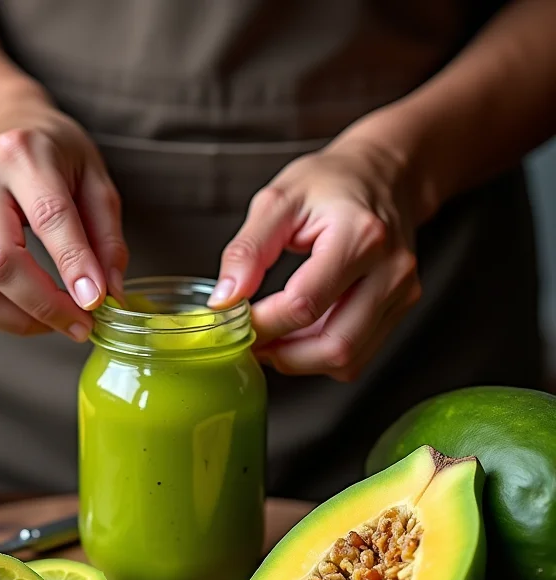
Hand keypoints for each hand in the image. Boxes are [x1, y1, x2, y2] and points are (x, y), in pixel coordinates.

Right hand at [0, 98, 126, 339]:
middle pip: (0, 261)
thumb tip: (111, 295)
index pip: (48, 217)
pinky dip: (3, 318)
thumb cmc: (55, 156)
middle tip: (82, 325)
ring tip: (59, 321)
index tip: (97, 302)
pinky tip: (32, 312)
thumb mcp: (95, 179)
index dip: (74, 265)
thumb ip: (107, 238)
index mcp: (22, 154)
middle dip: (45, 306)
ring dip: (23, 321)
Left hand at [209, 136, 421, 381]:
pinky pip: (358, 354)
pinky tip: (299, 333)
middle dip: (284, 354)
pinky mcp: (400, 309)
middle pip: (335, 346)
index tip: (236, 319)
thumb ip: (247, 251)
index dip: (264, 323)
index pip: (304, 305)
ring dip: (301, 360)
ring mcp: (401, 293)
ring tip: (274, 336)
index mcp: (360, 237)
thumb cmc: (332, 182)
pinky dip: (320, 354)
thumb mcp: (278, 201)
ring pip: (348, 359)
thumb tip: (224, 300)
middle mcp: (389, 271)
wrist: (384, 174)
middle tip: (252, 341)